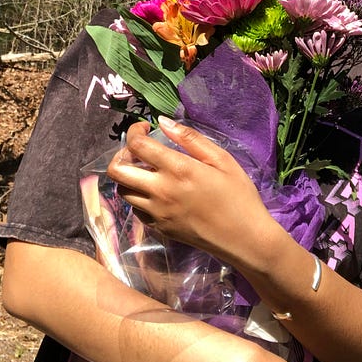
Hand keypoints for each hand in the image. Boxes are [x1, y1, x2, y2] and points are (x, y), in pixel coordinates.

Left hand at [106, 117, 272, 261]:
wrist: (244, 239)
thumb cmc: (238, 195)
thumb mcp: (221, 159)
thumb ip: (190, 139)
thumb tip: (162, 122)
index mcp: (177, 169)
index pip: (137, 145)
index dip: (133, 131)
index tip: (144, 128)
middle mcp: (160, 191)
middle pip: (117, 170)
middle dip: (121, 154)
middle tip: (139, 150)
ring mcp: (156, 213)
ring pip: (122, 190)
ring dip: (128, 176)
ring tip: (146, 170)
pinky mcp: (159, 229)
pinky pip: (135, 209)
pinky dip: (137, 196)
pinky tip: (155, 191)